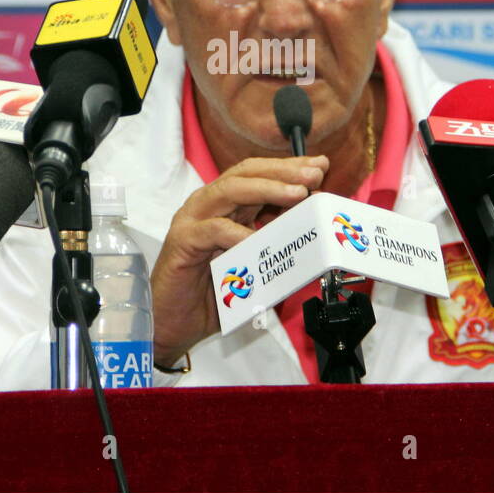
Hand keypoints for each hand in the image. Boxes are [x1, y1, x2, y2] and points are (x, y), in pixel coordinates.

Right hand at [151, 155, 327, 365]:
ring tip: (297, 193)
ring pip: (230, 190)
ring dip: (267, 189)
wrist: (174, 325)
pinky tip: (258, 238)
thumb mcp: (256, 266)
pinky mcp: (182, 241)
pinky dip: (238, 232)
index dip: (289, 168)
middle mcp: (208, 206)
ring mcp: (193, 220)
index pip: (258, 175)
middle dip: (284, 171)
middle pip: (246, 173)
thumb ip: (277, 246)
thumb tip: (312, 233)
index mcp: (226, 207)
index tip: (320, 167)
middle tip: (314, 174)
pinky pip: (212, 229)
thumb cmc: (212, 297)